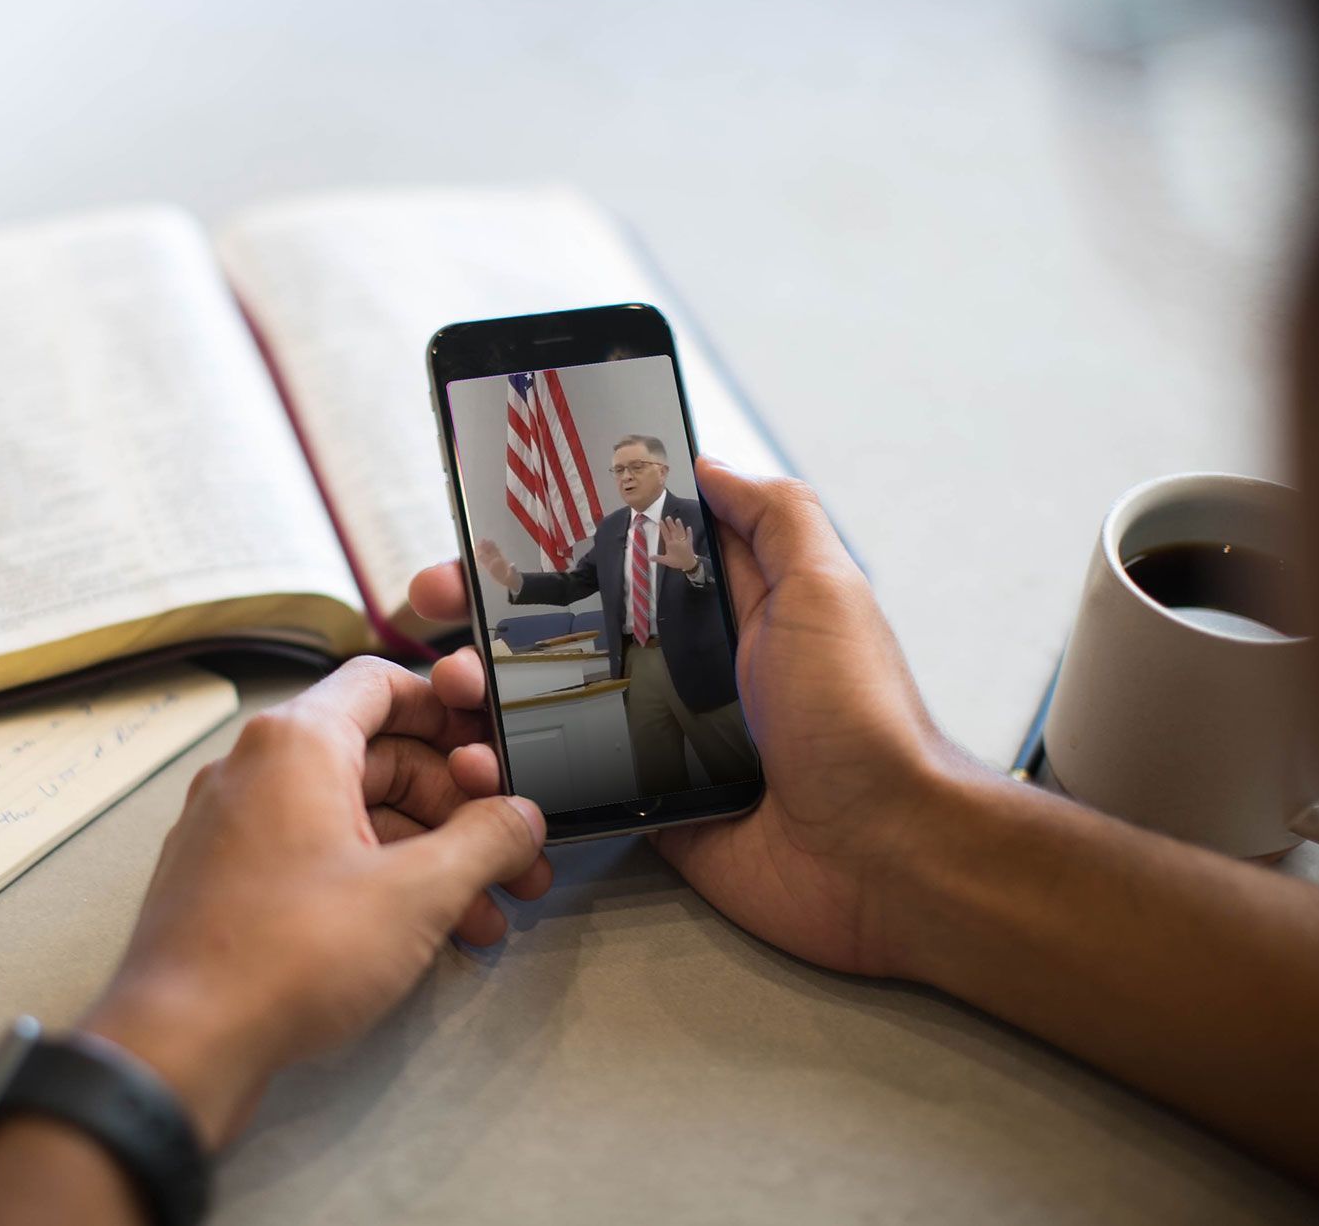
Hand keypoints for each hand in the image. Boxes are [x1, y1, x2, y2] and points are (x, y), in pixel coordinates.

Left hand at [80, 657, 550, 1148]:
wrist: (183, 1044)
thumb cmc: (280, 957)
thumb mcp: (415, 893)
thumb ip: (483, 842)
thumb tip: (519, 819)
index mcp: (295, 743)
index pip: (383, 683)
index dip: (449, 710)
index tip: (493, 749)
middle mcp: (257, 769)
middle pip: (379, 756)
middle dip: (456, 807)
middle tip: (509, 852)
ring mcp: (236, 824)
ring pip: (353, 815)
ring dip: (426, 857)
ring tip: (484, 913)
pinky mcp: (229, 878)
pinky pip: (318, 855)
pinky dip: (376, 881)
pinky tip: (425, 932)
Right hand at [409, 458, 974, 978]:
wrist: (881, 857)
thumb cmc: (859, 719)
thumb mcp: (827, 590)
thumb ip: (774, 517)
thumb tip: (705, 462)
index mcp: (722, 605)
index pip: (621, 552)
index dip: (556, 535)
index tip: (489, 523)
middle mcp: (683, 662)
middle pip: (566, 621)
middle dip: (492, 609)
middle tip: (437, 602)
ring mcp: (657, 734)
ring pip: (549, 698)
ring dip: (486, 685)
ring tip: (449, 681)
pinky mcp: (643, 802)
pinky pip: (563, 778)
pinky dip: (511, 768)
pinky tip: (472, 754)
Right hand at [651, 515, 699, 573]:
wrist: (688, 565)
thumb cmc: (676, 562)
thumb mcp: (666, 561)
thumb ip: (657, 558)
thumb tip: (649, 557)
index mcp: (670, 544)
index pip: (665, 534)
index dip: (663, 528)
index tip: (661, 521)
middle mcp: (677, 541)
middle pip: (673, 531)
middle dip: (670, 524)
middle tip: (668, 517)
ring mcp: (683, 541)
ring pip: (681, 532)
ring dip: (679, 526)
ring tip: (678, 519)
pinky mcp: (689, 543)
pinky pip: (689, 536)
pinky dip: (689, 532)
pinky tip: (689, 527)